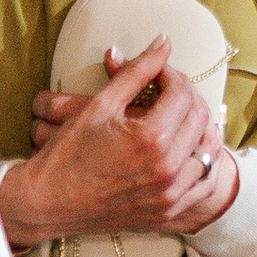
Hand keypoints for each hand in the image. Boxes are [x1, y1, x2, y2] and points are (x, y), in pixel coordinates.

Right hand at [0, 40, 237, 247]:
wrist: (47, 203)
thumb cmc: (67, 153)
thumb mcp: (99, 105)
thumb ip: (136, 71)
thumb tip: (162, 43)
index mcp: (151, 138)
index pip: (181, 92)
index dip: (170, 73)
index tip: (156, 71)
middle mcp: (167, 169)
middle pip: (199, 118)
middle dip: (186, 95)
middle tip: (167, 89)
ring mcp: (170, 195)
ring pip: (209, 151)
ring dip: (201, 127)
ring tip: (182, 115)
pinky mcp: (168, 213)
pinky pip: (204, 186)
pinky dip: (205, 165)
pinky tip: (193, 151)